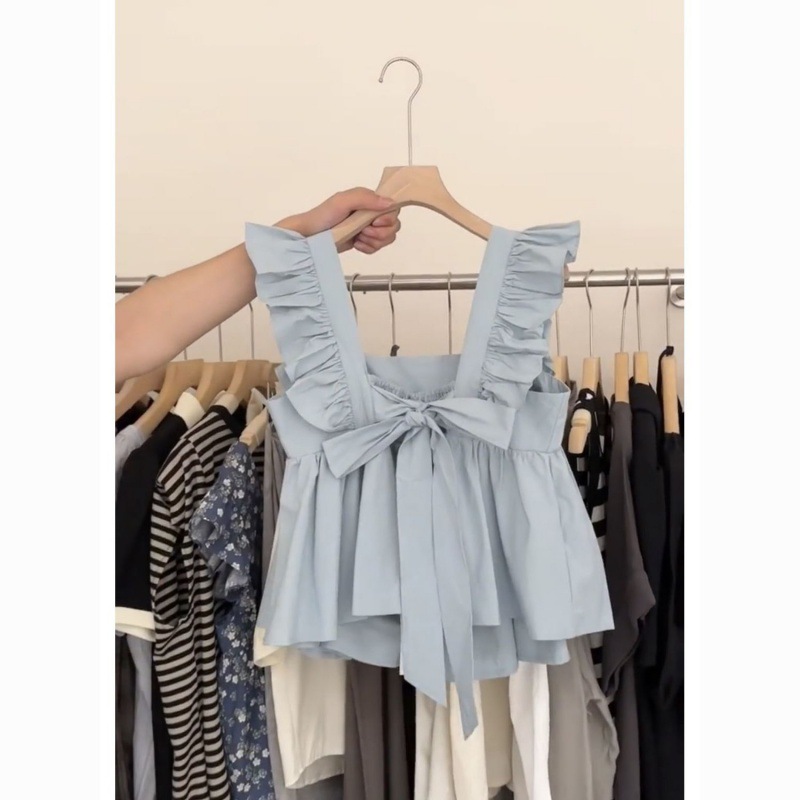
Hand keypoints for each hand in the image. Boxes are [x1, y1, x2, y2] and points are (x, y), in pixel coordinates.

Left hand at [276, 187, 400, 253]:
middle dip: (379, 233)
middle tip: (362, 232)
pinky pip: (378, 247)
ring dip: (373, 241)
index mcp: (369, 200)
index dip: (387, 219)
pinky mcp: (365, 241)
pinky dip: (368, 248)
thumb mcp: (343, 201)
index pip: (394, 209)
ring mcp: (368, 228)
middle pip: (394, 226)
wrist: (311, 236)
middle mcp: (372, 213)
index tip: (373, 222)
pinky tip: (356, 244)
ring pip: (387, 238)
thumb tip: (390, 203)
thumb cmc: (325, 215)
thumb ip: (366, 199)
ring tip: (357, 238)